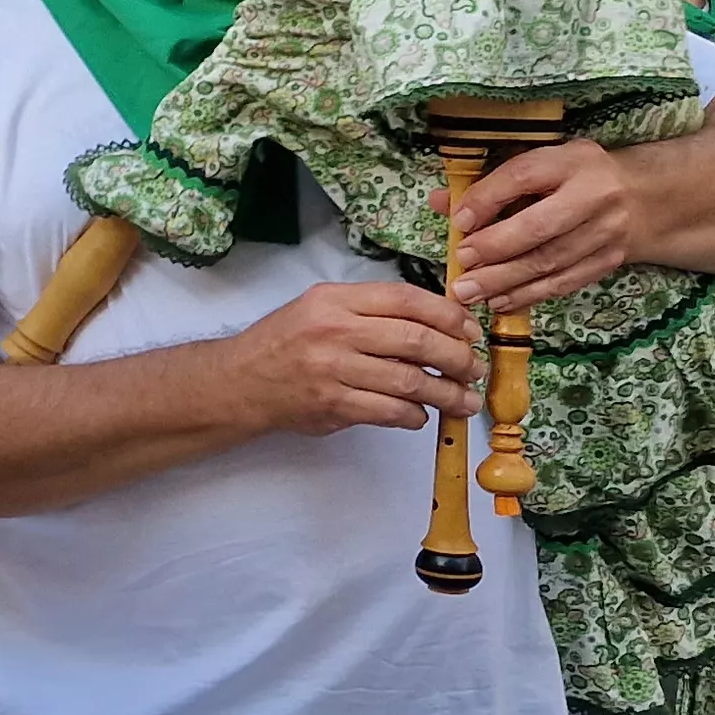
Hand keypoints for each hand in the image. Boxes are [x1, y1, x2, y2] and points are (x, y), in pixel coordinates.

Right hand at [220, 281, 481, 436]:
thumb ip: (371, 309)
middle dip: (457, 358)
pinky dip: (415, 416)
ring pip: (411, 381)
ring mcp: (333, 370)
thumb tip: (438, 321)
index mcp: (336, 300)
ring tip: (464, 400)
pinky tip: (421, 415)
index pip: (406, 299)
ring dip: (447, 394)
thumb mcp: (321, 307)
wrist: (240, 381)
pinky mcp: (333, 405)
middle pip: (417, 340)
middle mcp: (335, 331)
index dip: (449, 315)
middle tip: (474, 370)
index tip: (470, 331)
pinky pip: (391, 412)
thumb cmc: (286, 342)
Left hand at [434, 140, 636, 312]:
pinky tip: (500, 301)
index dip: (488, 199)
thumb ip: (492, 183)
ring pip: (551, 261)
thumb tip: (441, 202)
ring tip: (470, 292)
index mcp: (572, 161)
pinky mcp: (610, 260)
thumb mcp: (542, 165)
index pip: (525, 176)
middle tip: (461, 263)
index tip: (459, 222)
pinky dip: (530, 295)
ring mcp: (607, 231)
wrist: (643, 197)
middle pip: (541, 227)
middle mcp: (595, 194)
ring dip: (505, 280)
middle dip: (495, 249)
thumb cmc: (575, 177)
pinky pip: (565, 282)